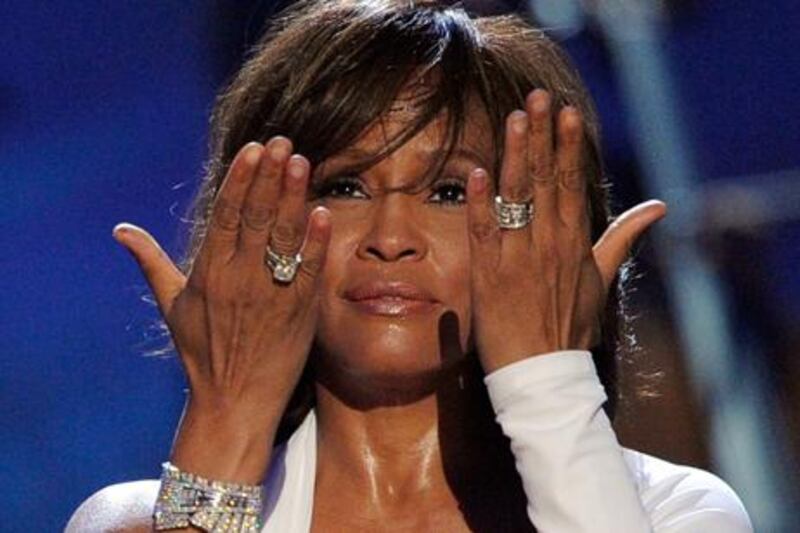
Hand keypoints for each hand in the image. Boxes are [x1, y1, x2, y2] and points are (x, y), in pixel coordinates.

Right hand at [112, 138, 330, 478]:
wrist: (234, 402)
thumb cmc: (201, 354)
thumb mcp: (172, 306)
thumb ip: (150, 262)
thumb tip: (120, 230)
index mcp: (209, 272)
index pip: (226, 214)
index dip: (241, 179)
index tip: (254, 148)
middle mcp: (239, 278)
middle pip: (257, 216)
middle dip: (270, 176)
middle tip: (284, 142)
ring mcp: (272, 294)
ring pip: (283, 236)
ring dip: (293, 197)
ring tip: (302, 162)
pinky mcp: (299, 311)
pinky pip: (309, 270)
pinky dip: (316, 242)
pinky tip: (324, 213)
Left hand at [466, 90, 666, 372]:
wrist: (544, 374)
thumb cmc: (570, 327)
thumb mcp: (602, 280)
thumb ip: (624, 238)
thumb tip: (658, 207)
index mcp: (576, 243)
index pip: (572, 183)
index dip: (568, 145)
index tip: (565, 112)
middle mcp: (549, 244)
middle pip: (547, 181)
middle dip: (543, 136)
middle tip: (537, 98)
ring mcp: (518, 258)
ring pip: (517, 198)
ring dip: (517, 156)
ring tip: (516, 119)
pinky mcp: (488, 276)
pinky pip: (484, 233)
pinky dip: (481, 203)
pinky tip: (478, 173)